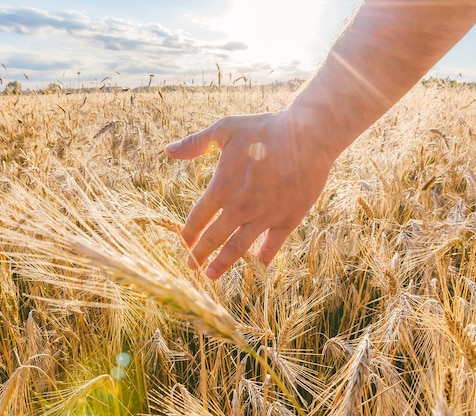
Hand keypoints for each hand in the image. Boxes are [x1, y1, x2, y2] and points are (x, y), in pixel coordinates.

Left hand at [165, 108, 334, 278]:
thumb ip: (196, 143)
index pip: (197, 218)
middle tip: (191, 265)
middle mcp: (240, 208)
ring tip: (211, 276)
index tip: (183, 242)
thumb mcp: (225, 129)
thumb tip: (168, 150)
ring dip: (223, 264)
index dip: (188, 233)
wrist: (307, 135)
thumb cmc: (264, 129)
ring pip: (238, 248)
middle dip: (199, 254)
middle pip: (213, 238)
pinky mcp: (287, 219)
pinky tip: (257, 265)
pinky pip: (272, 245)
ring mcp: (264, 217)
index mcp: (222, 188)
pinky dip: (263, 258)